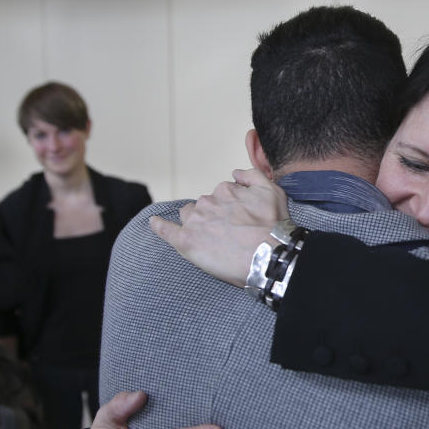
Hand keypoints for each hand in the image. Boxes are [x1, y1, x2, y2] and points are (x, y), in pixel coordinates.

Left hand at [150, 168, 289, 287]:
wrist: (269, 255)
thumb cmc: (274, 227)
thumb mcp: (272, 191)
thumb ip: (252, 175)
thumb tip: (235, 172)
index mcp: (225, 190)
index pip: (221, 196)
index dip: (229, 209)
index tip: (238, 221)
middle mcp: (208, 202)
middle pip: (203, 206)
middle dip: (212, 216)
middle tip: (227, 234)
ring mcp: (195, 221)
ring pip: (188, 216)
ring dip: (194, 222)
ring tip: (209, 239)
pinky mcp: (186, 241)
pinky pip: (165, 229)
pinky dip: (158, 225)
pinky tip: (154, 223)